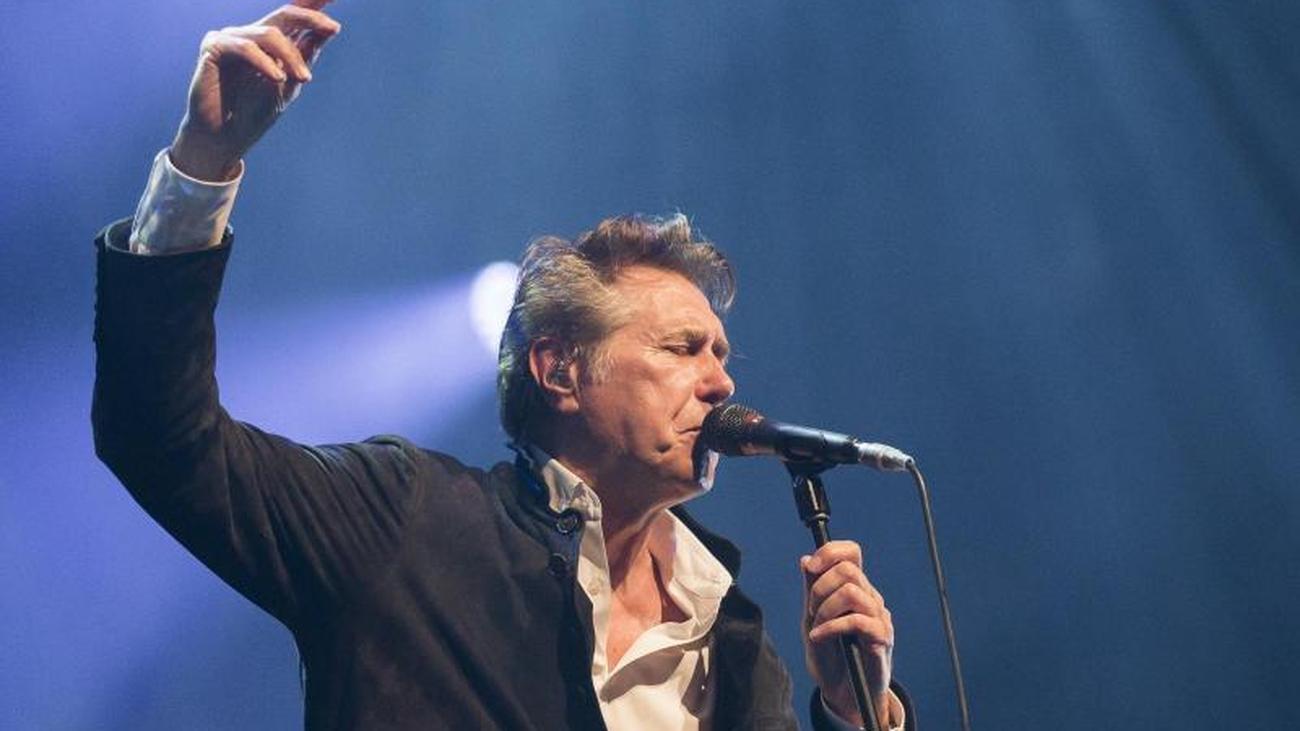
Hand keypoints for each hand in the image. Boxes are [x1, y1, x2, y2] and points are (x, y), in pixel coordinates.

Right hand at [170, 1, 341, 179]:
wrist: (226, 137)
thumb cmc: (254, 112)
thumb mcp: (290, 83)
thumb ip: (305, 56)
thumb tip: (329, 29)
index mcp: (270, 44)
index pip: (294, 17)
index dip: (312, 4)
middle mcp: (251, 35)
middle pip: (285, 14)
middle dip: (311, 18)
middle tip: (334, 29)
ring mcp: (232, 38)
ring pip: (270, 33)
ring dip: (291, 56)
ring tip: (304, 79)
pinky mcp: (214, 46)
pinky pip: (246, 47)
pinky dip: (265, 62)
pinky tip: (277, 78)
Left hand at [802, 540, 893, 728]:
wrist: (841, 692)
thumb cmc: (830, 655)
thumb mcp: (812, 619)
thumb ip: (811, 590)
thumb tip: (805, 560)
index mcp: (854, 588)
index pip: (851, 553)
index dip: (829, 553)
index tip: (810, 569)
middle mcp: (870, 598)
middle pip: (848, 569)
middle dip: (820, 588)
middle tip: (811, 611)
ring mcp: (879, 617)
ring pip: (851, 592)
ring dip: (825, 609)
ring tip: (816, 628)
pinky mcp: (882, 638)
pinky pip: (857, 620)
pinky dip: (831, 627)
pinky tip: (819, 637)